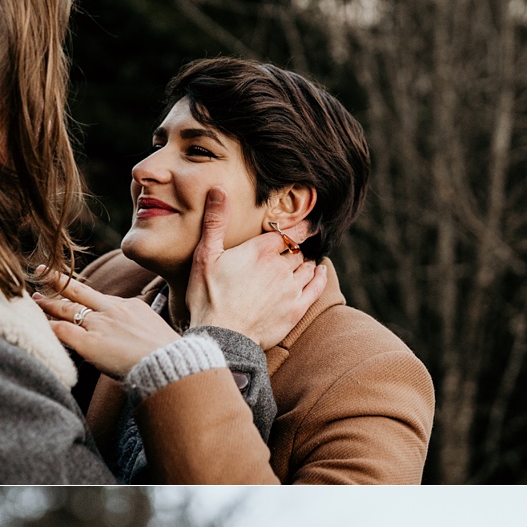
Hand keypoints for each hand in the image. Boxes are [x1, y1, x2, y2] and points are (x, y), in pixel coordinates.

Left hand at [33, 271, 168, 377]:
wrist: (170, 362)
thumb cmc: (168, 354)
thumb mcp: (156, 331)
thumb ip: (141, 328)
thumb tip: (137, 336)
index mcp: (128, 306)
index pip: (99, 299)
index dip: (83, 294)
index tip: (74, 289)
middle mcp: (111, 310)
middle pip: (79, 291)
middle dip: (59, 280)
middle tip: (43, 271)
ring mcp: (99, 325)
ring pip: (66, 309)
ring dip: (48, 303)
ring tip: (34, 299)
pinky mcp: (90, 343)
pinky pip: (62, 331)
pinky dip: (48, 327)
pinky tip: (36, 325)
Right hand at [185, 189, 327, 345]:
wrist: (221, 337)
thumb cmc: (208, 297)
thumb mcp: (205, 256)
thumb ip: (215, 221)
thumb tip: (219, 189)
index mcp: (261, 251)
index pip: (284, 233)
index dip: (289, 231)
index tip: (295, 228)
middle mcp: (281, 266)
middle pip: (296, 250)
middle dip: (293, 249)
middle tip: (290, 249)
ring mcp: (291, 288)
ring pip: (308, 266)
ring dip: (305, 262)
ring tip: (301, 260)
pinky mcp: (297, 308)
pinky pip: (317, 287)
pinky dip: (320, 276)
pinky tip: (320, 271)